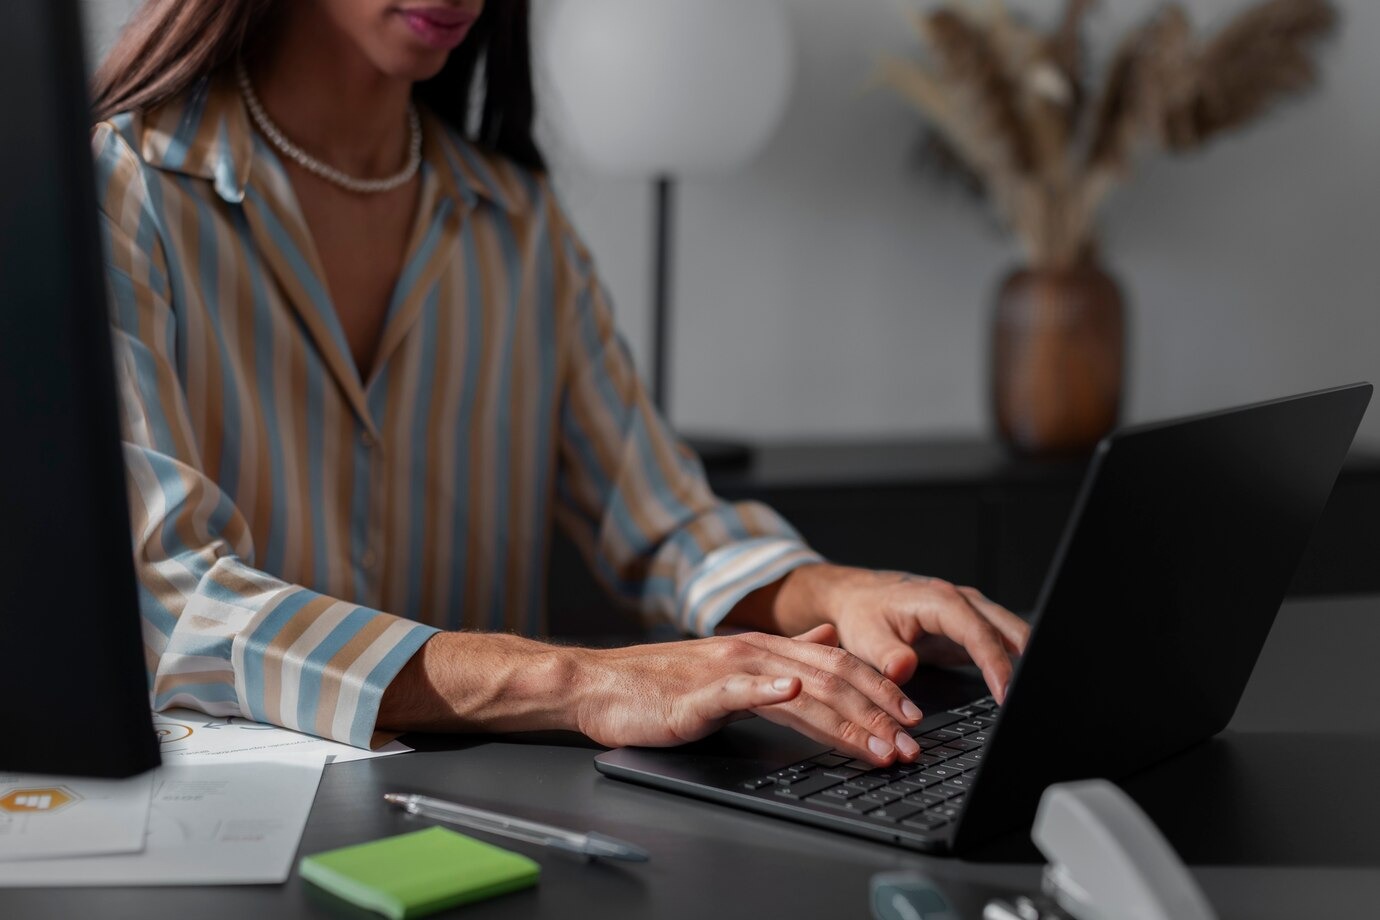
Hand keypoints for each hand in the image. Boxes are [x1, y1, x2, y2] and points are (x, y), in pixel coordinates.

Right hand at [570, 624, 925, 766]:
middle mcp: (753, 653)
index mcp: (765, 649)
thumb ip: (783, 653)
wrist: (600, 685)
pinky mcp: (697, 693)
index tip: (914, 720)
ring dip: (845, 720)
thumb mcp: (732, 665)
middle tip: (912, 745)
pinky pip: (738, 688)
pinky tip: (793, 695)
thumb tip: (826, 638)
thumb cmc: (662, 684)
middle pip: (831, 680)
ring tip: (878, 745)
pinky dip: (768, 690)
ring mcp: (726, 670)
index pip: (838, 666)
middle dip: (878, 714)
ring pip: (800, 690)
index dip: (881, 691)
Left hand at [749, 565, 1030, 702]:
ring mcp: (969, 613)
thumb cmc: (862, 613)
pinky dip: (1012, 661)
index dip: (995, 664)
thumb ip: (886, 654)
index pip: (978, 632)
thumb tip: (903, 669)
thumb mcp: (865, 636)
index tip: (1005, 694)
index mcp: (939, 600)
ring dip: (1026, 660)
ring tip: (1034, 695)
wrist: (856, 597)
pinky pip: (999, 642)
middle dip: (1029, 659)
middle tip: (1034, 698)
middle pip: (1008, 628)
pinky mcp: (969, 627)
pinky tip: (1019, 686)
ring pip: (1011, 633)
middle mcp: (961, 601)